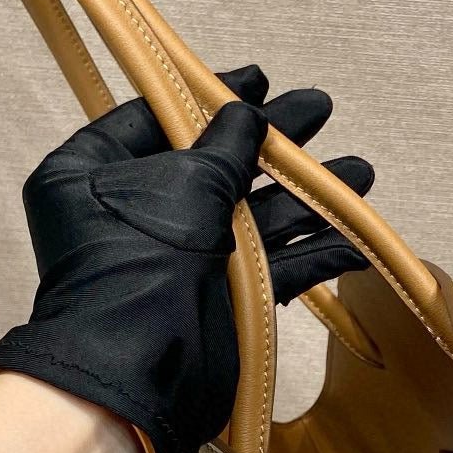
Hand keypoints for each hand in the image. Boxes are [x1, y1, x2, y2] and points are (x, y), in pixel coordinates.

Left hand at [0, 67, 370, 452]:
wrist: (142, 371)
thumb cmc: (143, 262)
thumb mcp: (186, 183)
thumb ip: (225, 144)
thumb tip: (249, 116)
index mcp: (92, 174)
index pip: (154, 118)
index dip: (210, 97)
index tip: (260, 80)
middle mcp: (132, 213)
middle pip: (214, 164)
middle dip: (274, 145)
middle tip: (320, 110)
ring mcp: (178, 257)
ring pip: (251, 216)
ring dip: (306, 197)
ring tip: (360, 173)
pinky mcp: (216, 299)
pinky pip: (269, 267)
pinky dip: (310, 252)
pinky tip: (354, 237)